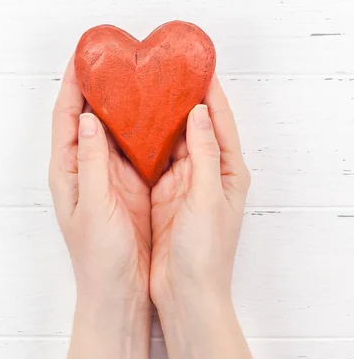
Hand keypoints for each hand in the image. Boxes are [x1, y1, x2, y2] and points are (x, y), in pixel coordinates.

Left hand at [49, 56, 150, 304]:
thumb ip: (91, 163)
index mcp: (69, 169)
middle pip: (92, 113)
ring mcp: (112, 171)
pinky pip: (140, 145)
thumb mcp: (93, 207)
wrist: (121, 291)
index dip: (73, 82)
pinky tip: (162, 112)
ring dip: (128, 102)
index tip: (85, 54)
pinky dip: (148, 126)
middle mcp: (88, 164)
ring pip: (118, 126)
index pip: (66, 115)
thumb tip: (89, 119)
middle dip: (103, 84)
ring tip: (144, 75)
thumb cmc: (99, 256)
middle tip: (120, 56)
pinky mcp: (134, 180)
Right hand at [150, 75, 263, 358]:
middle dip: (178, 96)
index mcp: (228, 169)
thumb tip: (198, 113)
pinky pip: (154, 157)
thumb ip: (205, 154)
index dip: (207, 89)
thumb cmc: (205, 253)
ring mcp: (184, 181)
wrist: (186, 296)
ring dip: (158, 115)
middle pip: (194, 123)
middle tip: (159, 69)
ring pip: (171, 138)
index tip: (193, 62)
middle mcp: (208, 170)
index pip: (219, 118)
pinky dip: (144, 139)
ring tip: (141, 88)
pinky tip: (129, 124)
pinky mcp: (164, 192)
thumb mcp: (209, 199)